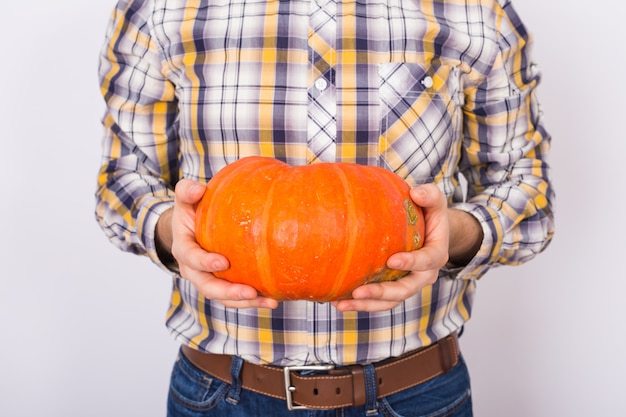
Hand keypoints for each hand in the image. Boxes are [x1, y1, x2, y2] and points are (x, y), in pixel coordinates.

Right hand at [157, 179, 278, 308]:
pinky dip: (252, 300)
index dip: (205, 262)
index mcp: (183, 249)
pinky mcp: (221, 285)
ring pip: (224, 298)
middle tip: (250, 291)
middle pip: (208, 287)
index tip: (223, 262)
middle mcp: (193, 270)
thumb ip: (187, 191)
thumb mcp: (185, 199)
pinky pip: (234, 298)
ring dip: (245, 302)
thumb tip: (197, 188)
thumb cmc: (190, 211)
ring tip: (269, 301)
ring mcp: (207, 280)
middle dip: (229, 292)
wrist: (188, 229)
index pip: (192, 258)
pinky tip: (272, 299)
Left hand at [333, 184, 449, 312]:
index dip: (410, 263)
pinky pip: (379, 302)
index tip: (392, 260)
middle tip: (359, 292)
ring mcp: (409, 285)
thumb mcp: (435, 201)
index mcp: (436, 255)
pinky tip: (339, 302)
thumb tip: (416, 193)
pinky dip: (360, 304)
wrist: (431, 233)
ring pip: (389, 302)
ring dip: (366, 305)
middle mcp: (424, 276)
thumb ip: (430, 195)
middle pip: (404, 290)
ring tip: (342, 303)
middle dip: (382, 292)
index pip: (425, 261)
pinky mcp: (394, 290)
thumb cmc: (430, 214)